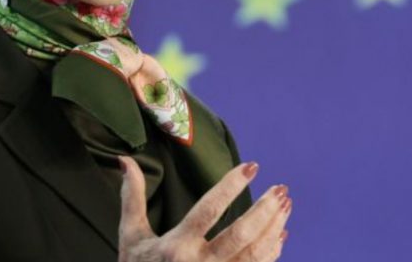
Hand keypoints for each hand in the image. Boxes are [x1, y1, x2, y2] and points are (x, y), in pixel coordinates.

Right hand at [118, 156, 291, 261]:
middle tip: (280, 188)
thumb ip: (132, 198)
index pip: (209, 211)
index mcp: (176, 248)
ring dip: (274, 228)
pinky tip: (280, 233)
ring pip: (255, 255)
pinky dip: (272, 252)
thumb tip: (126, 160)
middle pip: (241, 235)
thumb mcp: (131, 237)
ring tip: (285, 204)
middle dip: (265, 210)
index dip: (231, 187)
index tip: (252, 167)